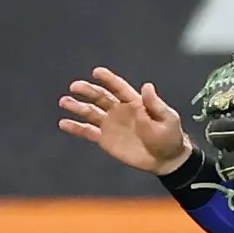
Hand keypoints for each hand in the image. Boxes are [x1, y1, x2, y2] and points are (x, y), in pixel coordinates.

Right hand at [57, 66, 190, 173]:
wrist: (166, 160)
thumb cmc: (169, 137)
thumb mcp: (167, 119)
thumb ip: (155, 104)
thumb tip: (147, 86)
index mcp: (134, 102)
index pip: (118, 87)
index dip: (108, 79)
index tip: (97, 72)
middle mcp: (119, 110)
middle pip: (100, 96)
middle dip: (87, 90)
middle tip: (74, 86)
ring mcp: (110, 124)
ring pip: (90, 112)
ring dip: (77, 106)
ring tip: (65, 102)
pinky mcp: (105, 139)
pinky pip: (87, 131)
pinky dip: (75, 128)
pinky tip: (64, 123)